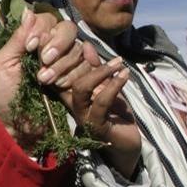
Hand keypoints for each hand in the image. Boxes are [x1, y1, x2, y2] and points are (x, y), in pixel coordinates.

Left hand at [0, 9, 81, 143]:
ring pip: (78, 49)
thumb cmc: (4, 95)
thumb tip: (28, 11)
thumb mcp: (4, 64)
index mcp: (33, 41)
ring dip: (63, 64)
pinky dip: (76, 75)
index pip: (49, 21)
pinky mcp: (78, 80)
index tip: (30, 48)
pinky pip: (89, 68)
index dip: (43, 31)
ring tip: (46, 82)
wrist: (17, 126)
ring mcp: (67, 63)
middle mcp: (53, 48)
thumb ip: (17, 38)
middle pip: (68, 30)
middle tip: (44, 62)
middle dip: (57, 45)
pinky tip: (62, 86)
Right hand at [61, 43, 140, 177]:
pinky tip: (125, 75)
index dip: (65, 55)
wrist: (127, 145)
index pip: (59, 72)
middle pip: (63, 77)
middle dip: (78, 59)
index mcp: (69, 96)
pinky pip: (101, 102)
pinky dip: (113, 85)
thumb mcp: (106, 87)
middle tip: (101, 50)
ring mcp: (82, 117)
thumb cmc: (115, 116)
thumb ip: (96, 68)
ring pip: (80, 88)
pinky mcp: (96, 126)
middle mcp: (71, 106)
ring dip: (101, 72)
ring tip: (119, 63)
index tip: (81, 41)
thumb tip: (86, 45)